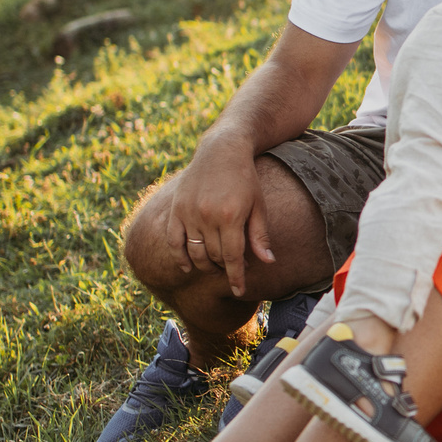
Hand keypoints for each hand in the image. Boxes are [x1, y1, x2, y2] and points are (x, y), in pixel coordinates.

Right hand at [164, 136, 273, 295]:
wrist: (221, 151)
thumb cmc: (245, 178)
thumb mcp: (259, 205)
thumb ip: (260, 235)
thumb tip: (267, 263)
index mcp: (230, 216)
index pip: (232, 257)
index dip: (236, 277)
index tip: (240, 291)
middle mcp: (206, 216)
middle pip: (214, 257)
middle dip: (224, 268)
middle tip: (234, 268)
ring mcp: (188, 213)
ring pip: (195, 253)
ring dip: (206, 266)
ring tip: (216, 267)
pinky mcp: (176, 210)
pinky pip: (174, 242)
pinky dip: (180, 258)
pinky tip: (188, 267)